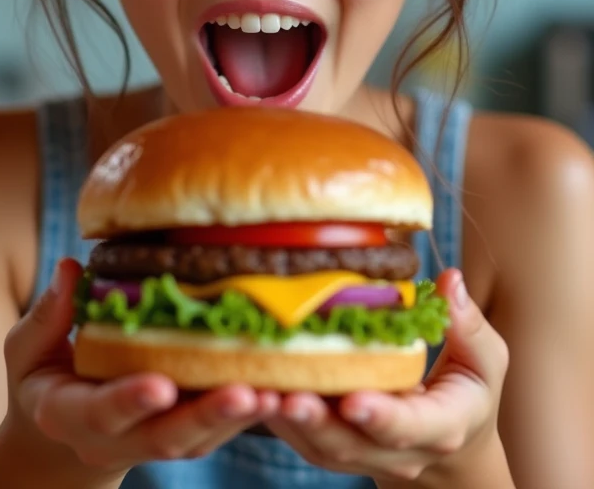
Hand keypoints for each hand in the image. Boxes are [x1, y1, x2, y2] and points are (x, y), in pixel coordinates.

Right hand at [3, 258, 279, 479]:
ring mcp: (150, 443)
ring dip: (238, 417)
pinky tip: (280, 388)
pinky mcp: (182, 436)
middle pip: (164, 437)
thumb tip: (71, 267)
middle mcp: (114, 440)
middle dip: (206, 415)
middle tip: (245, 391)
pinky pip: (216, 430)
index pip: (102, 413)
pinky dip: (246, 412)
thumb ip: (48, 315)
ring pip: (199, 439)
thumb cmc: (42, 376)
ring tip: (275, 391)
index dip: (131, 401)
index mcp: (70, 415)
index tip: (160, 383)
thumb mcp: (26, 349)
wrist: (57, 436)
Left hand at [265, 269, 509, 483]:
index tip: (354, 399)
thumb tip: (449, 281)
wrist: (453, 447)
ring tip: (257, 389)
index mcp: (442, 427)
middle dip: (318, 421)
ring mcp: (364, 455)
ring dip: (286, 420)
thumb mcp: (485, 361)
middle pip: (352, 444)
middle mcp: (400, 451)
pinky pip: (300, 438)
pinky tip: (251, 385)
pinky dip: (276, 416)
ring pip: (319, 446)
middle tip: (289, 394)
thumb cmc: (468, 391)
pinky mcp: (334, 447)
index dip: (380, 416)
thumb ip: (468, 324)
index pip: (410, 427)